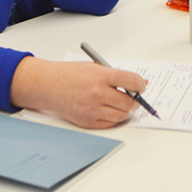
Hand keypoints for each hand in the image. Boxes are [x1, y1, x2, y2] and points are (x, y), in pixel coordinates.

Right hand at [10, 57, 147, 128]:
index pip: (131, 81)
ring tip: (120, 104)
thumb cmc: (72, 74)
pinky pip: (110, 123)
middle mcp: (97, 93)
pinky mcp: (87, 121)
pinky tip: (110, 110)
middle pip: (129, 102)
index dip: (140, 85)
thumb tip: (140, 82)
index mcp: (101, 76)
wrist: (50, 85)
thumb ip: (118, 75)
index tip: (141, 86)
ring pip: (121, 115)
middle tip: (133, 97)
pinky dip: (114, 118)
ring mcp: (92, 109)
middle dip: (135, 100)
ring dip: (125, 110)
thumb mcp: (96, 67)